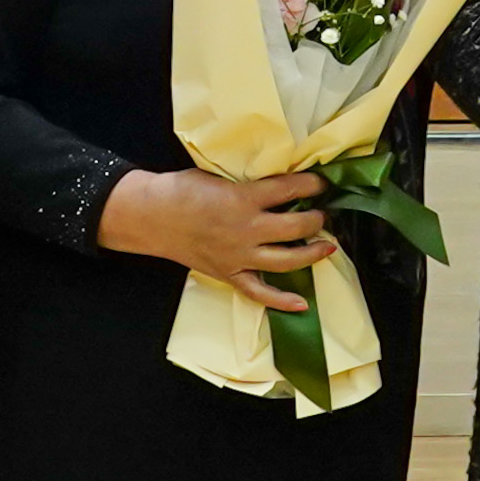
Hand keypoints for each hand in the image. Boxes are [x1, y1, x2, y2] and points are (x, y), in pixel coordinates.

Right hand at [99, 166, 331, 314]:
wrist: (152, 217)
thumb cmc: (182, 190)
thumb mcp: (219, 177)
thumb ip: (248, 184)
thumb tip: (277, 184)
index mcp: (243, 199)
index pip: (289, 189)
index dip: (311, 184)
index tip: (322, 183)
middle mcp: (246, 229)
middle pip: (295, 227)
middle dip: (316, 219)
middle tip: (322, 214)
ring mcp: (238, 256)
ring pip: (286, 260)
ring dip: (312, 253)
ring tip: (328, 246)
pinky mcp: (229, 274)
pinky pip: (259, 293)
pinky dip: (281, 301)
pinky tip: (302, 303)